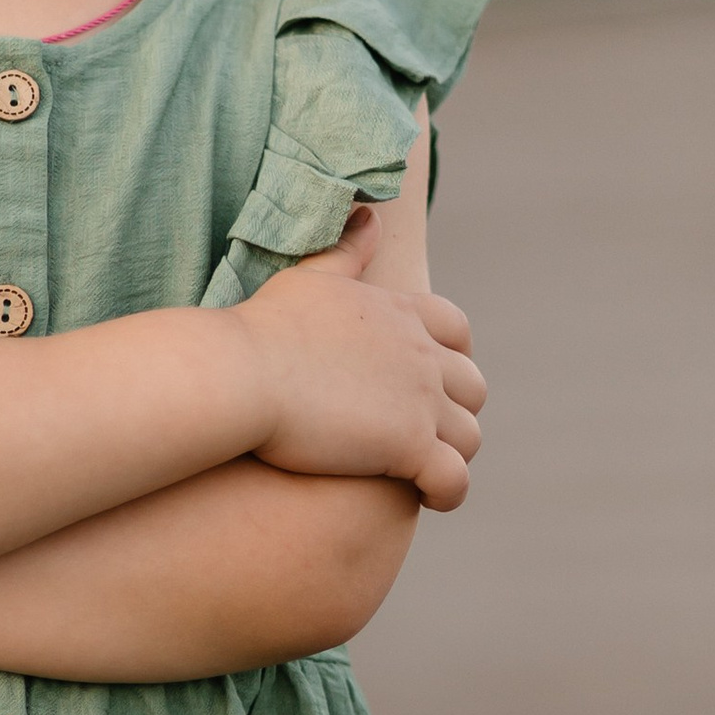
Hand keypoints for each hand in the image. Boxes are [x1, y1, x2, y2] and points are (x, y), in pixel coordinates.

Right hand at [243, 207, 487, 508]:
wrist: (241, 376)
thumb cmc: (262, 329)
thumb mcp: (309, 277)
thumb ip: (346, 251)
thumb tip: (370, 215)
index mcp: (402, 314)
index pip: (456, 330)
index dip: (452, 358)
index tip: (429, 382)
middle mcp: (423, 355)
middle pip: (472, 387)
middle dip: (456, 411)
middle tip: (424, 435)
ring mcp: (422, 401)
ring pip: (470, 436)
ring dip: (454, 455)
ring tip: (425, 474)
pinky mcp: (410, 447)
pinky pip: (455, 480)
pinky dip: (449, 492)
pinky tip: (428, 499)